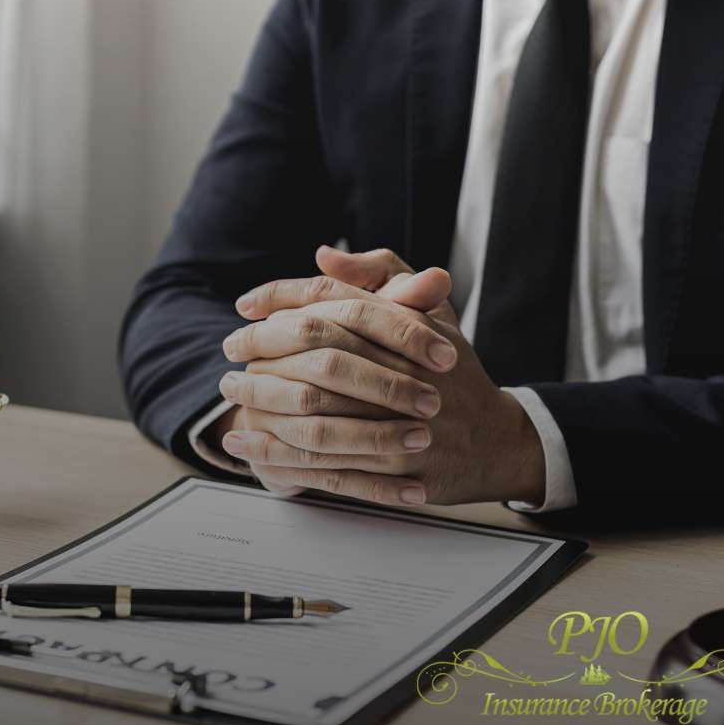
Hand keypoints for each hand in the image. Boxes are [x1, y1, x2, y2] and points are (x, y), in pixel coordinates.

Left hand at [217, 247, 543, 506]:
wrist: (495, 439)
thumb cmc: (451, 368)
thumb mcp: (432, 308)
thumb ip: (382, 273)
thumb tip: (324, 254)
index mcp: (410, 327)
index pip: (335, 302)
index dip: (282, 299)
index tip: (244, 306)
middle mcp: (407, 374)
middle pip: (318, 358)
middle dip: (263, 354)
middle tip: (228, 352)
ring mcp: (403, 426)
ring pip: (319, 416)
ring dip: (264, 407)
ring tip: (229, 397)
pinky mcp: (399, 470)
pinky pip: (329, 466)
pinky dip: (282, 458)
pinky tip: (248, 449)